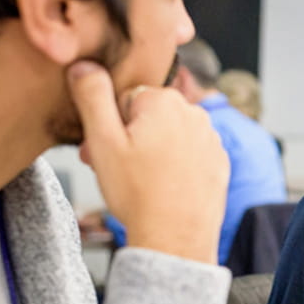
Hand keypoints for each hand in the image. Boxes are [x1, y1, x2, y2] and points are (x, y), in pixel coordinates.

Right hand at [67, 60, 227, 262]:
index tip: (102, 151)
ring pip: (168, 135)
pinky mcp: (219, 161)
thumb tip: (84, 63)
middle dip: (129, 138)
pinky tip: (163, 188)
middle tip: (114, 170)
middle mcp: (194, 112)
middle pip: (148, 116)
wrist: (175, 240)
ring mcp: (211, 137)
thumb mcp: (102, 141)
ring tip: (139, 182)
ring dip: (151, 151)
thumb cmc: (137, 194)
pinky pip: (189, 154)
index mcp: (164, 101)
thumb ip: (92, 96)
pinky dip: (175, 166)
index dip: (109, 126)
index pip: (125, 99)